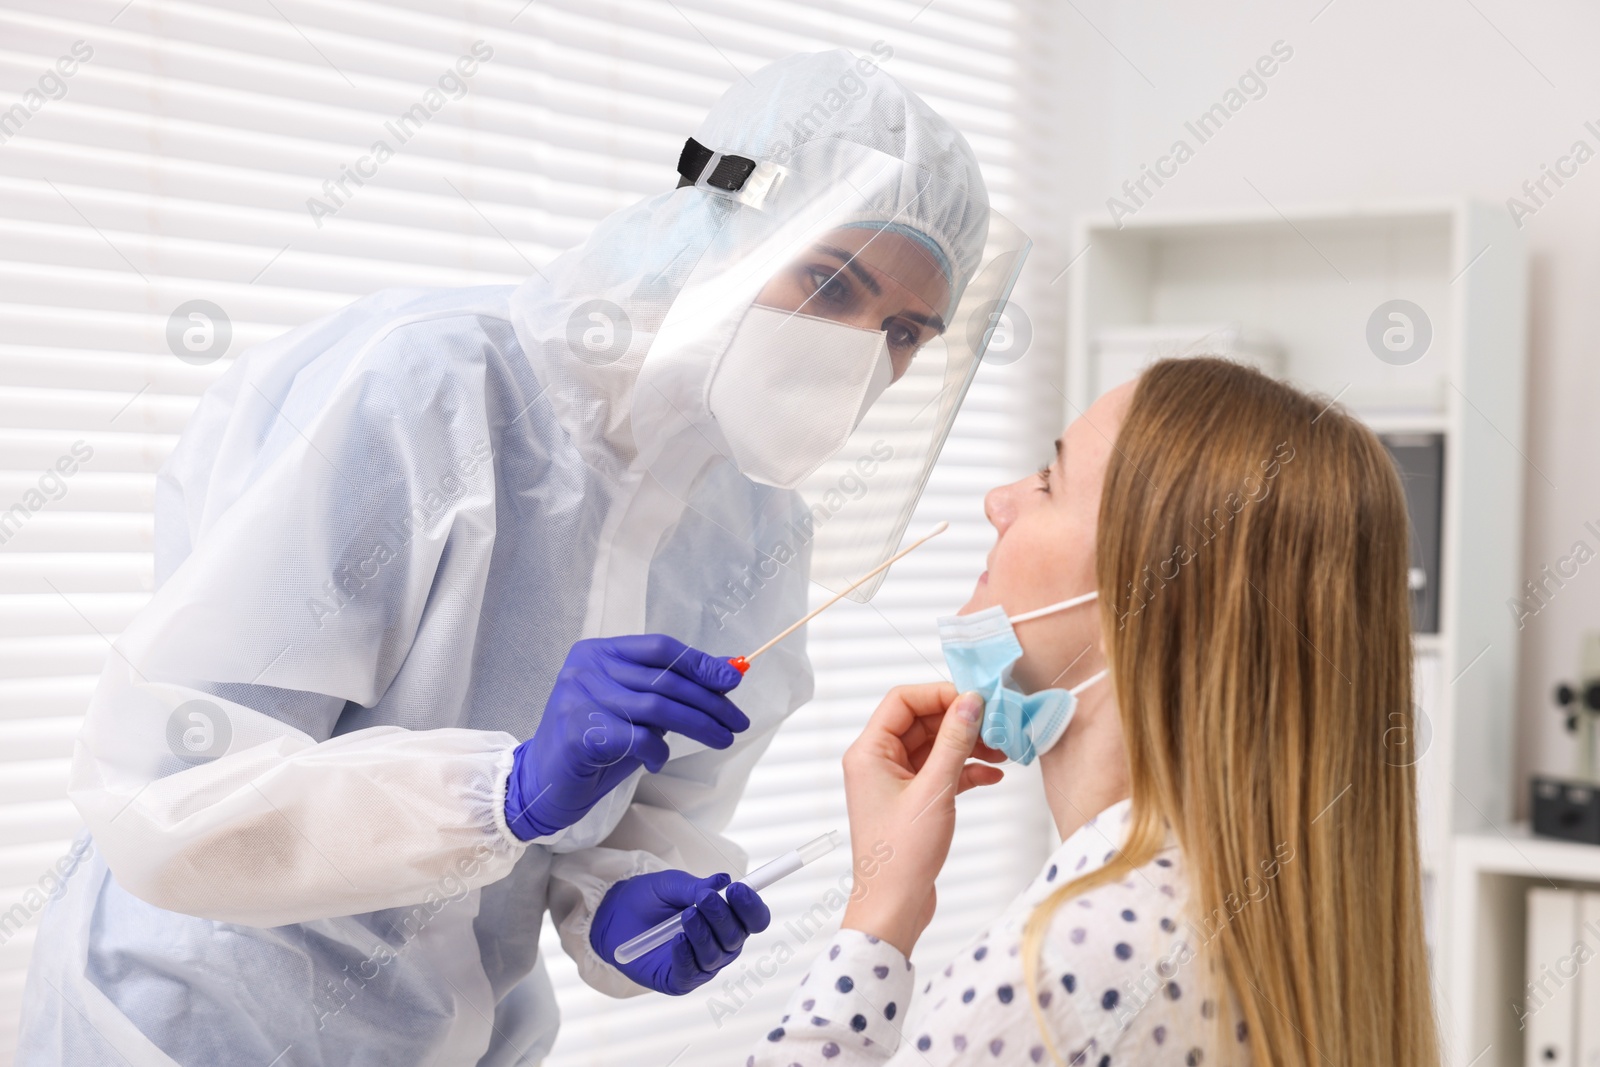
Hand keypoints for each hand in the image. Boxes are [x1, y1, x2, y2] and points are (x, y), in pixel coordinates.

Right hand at [504, 636, 746, 839]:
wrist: (543, 780)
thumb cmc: (594, 743)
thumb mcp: (635, 708)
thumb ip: (670, 687)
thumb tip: (724, 673)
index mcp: (598, 651)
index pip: (660, 647)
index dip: (700, 662)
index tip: (732, 680)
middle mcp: (586, 667)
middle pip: (665, 678)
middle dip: (710, 701)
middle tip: (737, 721)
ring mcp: (579, 697)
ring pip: (658, 707)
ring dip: (699, 725)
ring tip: (721, 739)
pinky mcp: (578, 732)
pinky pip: (638, 736)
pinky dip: (657, 751)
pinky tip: (657, 760)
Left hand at [590, 869, 770, 994]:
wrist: (613, 916)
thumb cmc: (648, 898)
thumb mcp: (670, 885)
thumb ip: (695, 886)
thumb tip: (723, 880)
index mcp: (727, 920)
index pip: (754, 919)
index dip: (751, 906)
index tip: (738, 890)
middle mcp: (720, 945)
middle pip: (737, 938)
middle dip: (723, 917)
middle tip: (705, 899)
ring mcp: (701, 965)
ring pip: (715, 956)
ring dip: (703, 935)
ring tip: (686, 915)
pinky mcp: (678, 980)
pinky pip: (690, 973)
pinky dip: (686, 956)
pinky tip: (677, 940)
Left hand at [839, 684, 1004, 955]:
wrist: (893, 908)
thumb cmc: (901, 855)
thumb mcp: (934, 791)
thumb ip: (954, 742)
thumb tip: (971, 702)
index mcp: (869, 752)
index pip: (902, 701)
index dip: (940, 694)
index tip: (976, 700)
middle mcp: (878, 761)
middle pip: (922, 721)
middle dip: (961, 721)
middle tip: (997, 724)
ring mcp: (895, 782)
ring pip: (935, 747)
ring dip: (968, 746)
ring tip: (1003, 750)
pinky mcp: (913, 801)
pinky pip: (941, 772)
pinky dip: (965, 770)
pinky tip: (993, 775)